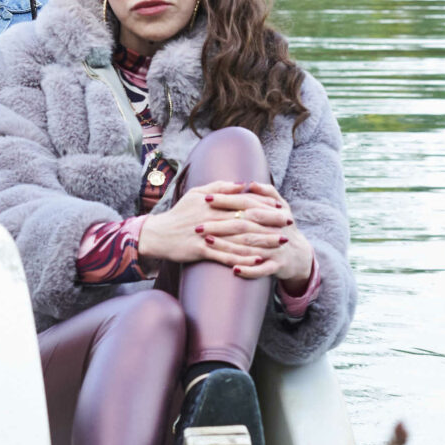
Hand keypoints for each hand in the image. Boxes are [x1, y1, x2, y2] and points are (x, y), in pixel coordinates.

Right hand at [139, 182, 311, 290]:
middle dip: (269, 222)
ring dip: (262, 241)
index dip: (264, 204)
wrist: (156, 235)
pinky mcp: (200, 251)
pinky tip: (257, 261)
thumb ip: (220, 187)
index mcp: (213, 202)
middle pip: (246, 219)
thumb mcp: (196, 194)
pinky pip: (225, 256)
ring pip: (239, 238)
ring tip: (280, 243)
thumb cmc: (178, 214)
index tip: (281, 207)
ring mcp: (206, 234)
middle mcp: (212, 217)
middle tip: (288, 224)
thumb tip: (243, 183)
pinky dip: (242, 258)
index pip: (244, 201)